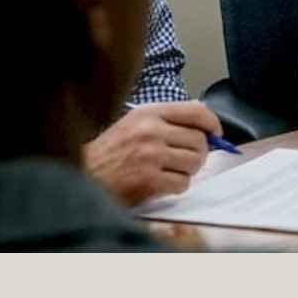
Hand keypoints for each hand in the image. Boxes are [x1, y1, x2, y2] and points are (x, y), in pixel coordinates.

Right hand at [84, 100, 220, 206]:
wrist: (81, 176)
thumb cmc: (110, 152)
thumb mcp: (134, 123)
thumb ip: (167, 118)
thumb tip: (203, 115)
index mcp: (148, 113)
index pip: (196, 111)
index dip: (212, 124)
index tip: (215, 134)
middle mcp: (150, 131)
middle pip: (199, 141)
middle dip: (198, 153)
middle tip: (185, 160)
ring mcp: (150, 155)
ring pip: (195, 162)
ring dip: (187, 171)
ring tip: (170, 171)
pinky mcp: (148, 179)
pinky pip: (183, 183)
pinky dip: (177, 186)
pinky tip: (161, 184)